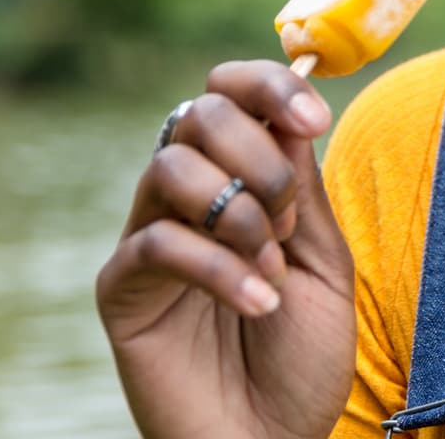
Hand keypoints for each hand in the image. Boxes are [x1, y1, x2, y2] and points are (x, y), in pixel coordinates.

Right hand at [96, 61, 355, 438]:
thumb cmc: (302, 358)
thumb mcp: (323, 263)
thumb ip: (301, 189)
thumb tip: (287, 112)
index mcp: (237, 178)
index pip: (229, 92)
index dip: (267, 86)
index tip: (313, 118)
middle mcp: (187, 198)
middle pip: (199, 114)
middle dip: (259, 160)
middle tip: (287, 224)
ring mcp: (148, 238)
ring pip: (170, 167)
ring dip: (238, 216)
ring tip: (270, 273)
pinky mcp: (121, 290)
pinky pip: (156, 244)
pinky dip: (218, 268)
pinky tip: (257, 304)